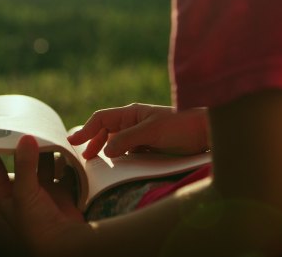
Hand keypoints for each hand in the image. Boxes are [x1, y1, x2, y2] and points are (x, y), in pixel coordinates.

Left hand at [0, 136, 87, 254]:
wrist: (65, 244)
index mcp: (6, 195)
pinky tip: (69, 148)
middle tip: (25, 124)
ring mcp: (45, 193)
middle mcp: (24, 192)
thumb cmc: (36, 225)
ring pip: (46, 165)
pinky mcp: (63, 193)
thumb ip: (25, 165)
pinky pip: (66, 172)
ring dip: (49, 151)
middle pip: (23, 162)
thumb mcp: (25, 193)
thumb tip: (25, 137)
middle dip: (25, 145)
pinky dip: (68, 162)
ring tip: (49, 131)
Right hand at [68, 103, 209, 159]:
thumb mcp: (153, 131)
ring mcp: (142, 136)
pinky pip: (129, 152)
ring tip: (95, 163)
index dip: (86, 129)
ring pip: (116, 143)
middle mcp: (134, 123)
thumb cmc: (183, 125)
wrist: (208, 132)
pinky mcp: (151, 148)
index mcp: (132, 113)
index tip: (73, 142)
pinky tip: (116, 166)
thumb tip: (106, 150)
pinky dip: (119, 158)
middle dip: (92, 142)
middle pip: (105, 131)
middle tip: (83, 158)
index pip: (101, 119)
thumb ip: (128, 139)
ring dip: (105, 150)